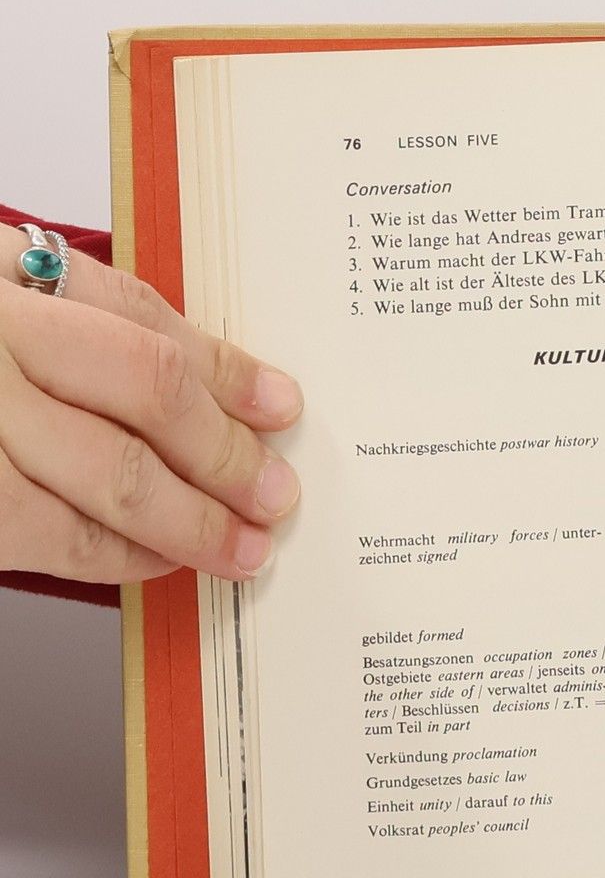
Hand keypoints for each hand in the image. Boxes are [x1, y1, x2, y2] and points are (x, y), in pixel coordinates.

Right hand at [1, 226, 301, 582]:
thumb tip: (215, 390)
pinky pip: (52, 535)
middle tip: (274, 495)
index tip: (280, 406)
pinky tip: (157, 561)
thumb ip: (81, 324)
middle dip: (227, 454)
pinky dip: (119, 555)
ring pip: (114, 473)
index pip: (140, 316)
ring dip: (193, 521)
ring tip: (241, 546)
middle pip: (148, 391)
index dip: (225, 369)